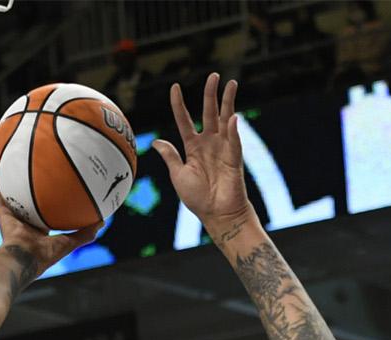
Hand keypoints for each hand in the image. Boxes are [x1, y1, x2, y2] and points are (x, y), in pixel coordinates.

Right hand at [0, 166, 99, 269]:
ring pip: (5, 195)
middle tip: (26, 171)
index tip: (47, 191)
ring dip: (3, 180)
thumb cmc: (44, 256)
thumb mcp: (68, 243)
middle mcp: (21, 222)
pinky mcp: (0, 214)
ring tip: (3, 162)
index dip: (44, 203)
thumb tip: (102, 221)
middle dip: (23, 188)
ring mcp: (9, 217)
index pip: (39, 213)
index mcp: (35, 230)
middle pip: (21, 201)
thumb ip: (83, 233)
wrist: (24, 260)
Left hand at [152, 74, 253, 231]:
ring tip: (230, 83)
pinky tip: (232, 117)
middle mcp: (209, 143)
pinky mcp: (234, 157)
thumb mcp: (178, 175)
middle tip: (213, 75)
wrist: (217, 214)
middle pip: (209, 112)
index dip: (179, 104)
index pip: (184, 119)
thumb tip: (156, 141)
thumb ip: (170, 156)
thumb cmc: (197, 198)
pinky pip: (233, 140)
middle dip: (211, 93)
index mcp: (192, 146)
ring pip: (225, 119)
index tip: (175, 87)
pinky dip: (232, 129)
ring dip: (228, 101)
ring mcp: (223, 147)